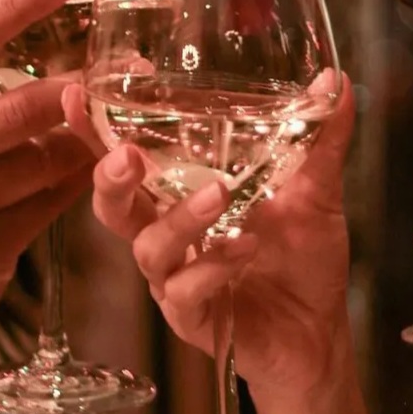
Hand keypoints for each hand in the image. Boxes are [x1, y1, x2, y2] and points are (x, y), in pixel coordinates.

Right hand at [76, 78, 354, 400]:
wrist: (322, 332)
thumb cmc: (305, 258)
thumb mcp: (317, 190)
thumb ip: (320, 139)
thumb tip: (336, 81)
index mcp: (183, 196)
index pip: (129, 160)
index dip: (95, 132)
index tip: (76, 95)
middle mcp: (170, 235)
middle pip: (113, 206)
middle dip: (110, 178)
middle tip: (128, 155)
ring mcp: (176, 280)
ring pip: (149, 247)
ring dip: (181, 218)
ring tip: (219, 195)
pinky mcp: (193, 319)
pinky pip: (185, 291)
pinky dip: (213, 265)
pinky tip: (245, 247)